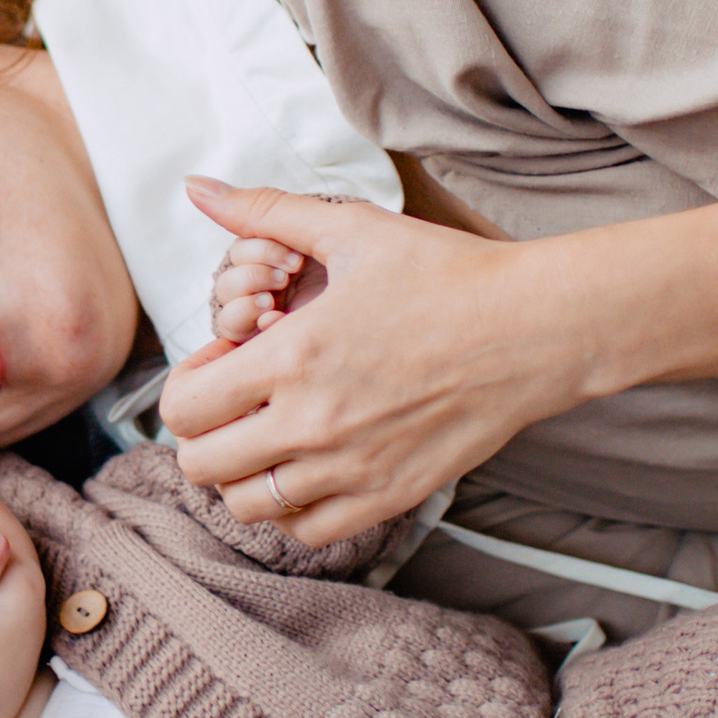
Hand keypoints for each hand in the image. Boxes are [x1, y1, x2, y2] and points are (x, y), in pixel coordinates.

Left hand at [163, 179, 578, 540]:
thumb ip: (264, 211)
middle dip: (204, 431)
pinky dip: (291, 507)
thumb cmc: (446, 274)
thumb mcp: (352, 229)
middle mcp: (313, 425)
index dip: (189, 381)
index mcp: (292, 358)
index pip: (183, 407)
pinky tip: (309, 467)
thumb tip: (197, 186)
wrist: (534, 329)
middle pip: (201, 465)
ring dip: (243, 472)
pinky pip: (306, 531)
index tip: (226, 359)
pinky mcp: (389, 496)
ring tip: (271, 434)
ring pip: (247, 505)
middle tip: (240, 400)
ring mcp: (351, 469)